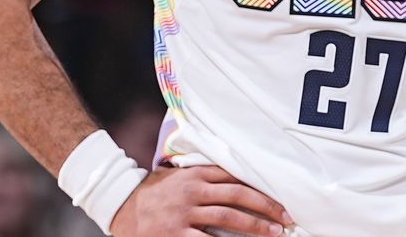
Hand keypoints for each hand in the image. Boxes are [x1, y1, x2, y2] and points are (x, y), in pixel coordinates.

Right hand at [111, 166, 292, 236]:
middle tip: (286, 218)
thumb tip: (232, 178)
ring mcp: (184, 213)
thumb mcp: (175, 177)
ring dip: (255, 226)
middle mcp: (192, 191)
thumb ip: (200, 176)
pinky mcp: (176, 234)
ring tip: (274, 233)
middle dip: (266, 208)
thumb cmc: (151, 193)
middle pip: (237, 197)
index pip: (234, 177)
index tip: (279, 200)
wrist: (119, 206)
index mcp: (194, 175)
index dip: (259, 188)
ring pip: (228, 218)